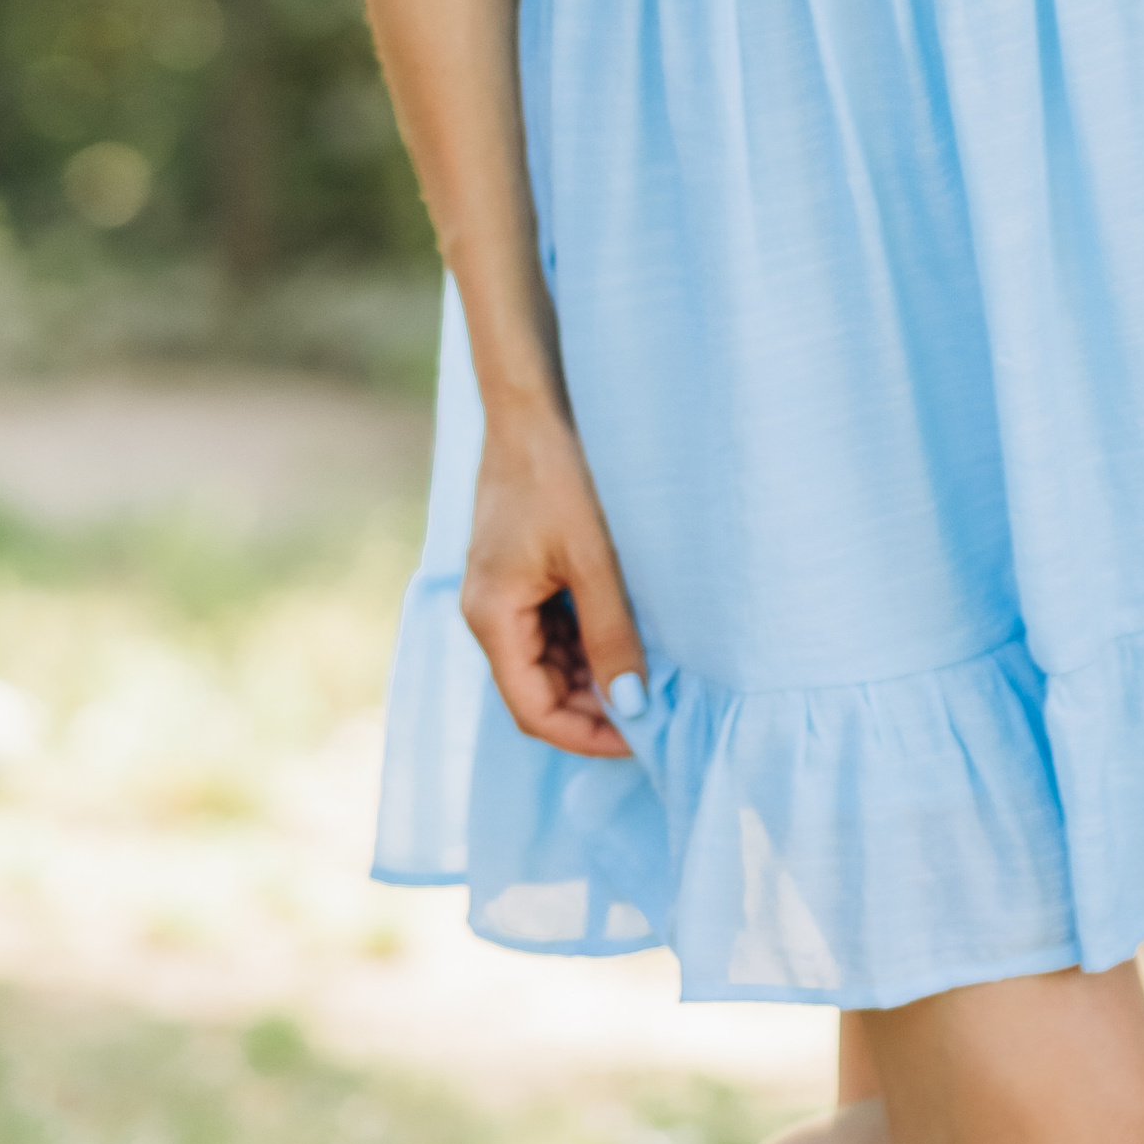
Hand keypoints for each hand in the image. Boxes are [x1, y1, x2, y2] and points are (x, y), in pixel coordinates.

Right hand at [461, 403, 647, 756]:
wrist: (533, 403)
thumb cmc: (560, 472)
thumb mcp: (595, 558)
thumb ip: (612, 634)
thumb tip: (633, 706)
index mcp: (492, 617)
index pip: (532, 709)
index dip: (584, 735)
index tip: (639, 739)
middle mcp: (488, 612)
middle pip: (538, 688)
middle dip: (592, 706)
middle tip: (654, 709)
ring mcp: (501, 590)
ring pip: (546, 659)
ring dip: (592, 672)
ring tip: (650, 673)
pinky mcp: (518, 570)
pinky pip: (549, 624)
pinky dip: (585, 638)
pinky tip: (627, 632)